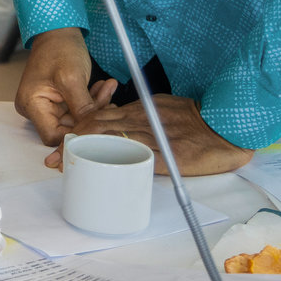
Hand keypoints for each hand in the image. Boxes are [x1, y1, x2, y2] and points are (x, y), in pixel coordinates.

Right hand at [14, 27, 116, 145]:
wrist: (58, 32)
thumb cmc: (58, 48)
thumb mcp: (71, 78)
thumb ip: (82, 107)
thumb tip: (93, 130)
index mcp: (31, 104)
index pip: (52, 136)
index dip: (75, 134)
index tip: (95, 126)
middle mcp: (35, 107)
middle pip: (66, 127)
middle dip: (90, 116)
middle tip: (108, 102)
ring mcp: (47, 104)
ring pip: (75, 119)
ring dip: (94, 106)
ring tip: (107, 89)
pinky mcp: (58, 100)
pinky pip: (77, 108)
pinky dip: (91, 100)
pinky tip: (103, 88)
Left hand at [53, 95, 252, 175]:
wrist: (227, 127)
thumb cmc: (195, 119)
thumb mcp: (161, 107)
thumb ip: (138, 114)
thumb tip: (115, 122)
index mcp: (139, 109)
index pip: (99, 117)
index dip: (76, 130)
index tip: (59, 144)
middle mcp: (143, 121)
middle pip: (97, 129)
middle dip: (72, 145)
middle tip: (53, 160)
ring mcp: (155, 138)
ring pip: (112, 143)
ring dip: (87, 156)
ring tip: (67, 167)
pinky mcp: (170, 156)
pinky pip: (141, 159)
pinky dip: (120, 166)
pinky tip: (103, 173)